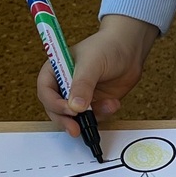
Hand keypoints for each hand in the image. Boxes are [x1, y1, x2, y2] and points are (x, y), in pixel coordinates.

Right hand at [38, 14, 157, 136]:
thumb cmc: (106, 47)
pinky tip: (114, 103)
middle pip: (55, 110)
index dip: (54, 104)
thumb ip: (82, 85)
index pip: (45, 91)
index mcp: (56, 70)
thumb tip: (75, 107)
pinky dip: (103, 114)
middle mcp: (65, 85)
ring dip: (90, 117)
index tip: (70, 110)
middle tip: (76, 129)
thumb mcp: (92, 63)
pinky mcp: (95, 103)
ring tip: (109, 105)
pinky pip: (94, 117)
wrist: (130, 49)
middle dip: (66, 120)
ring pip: (75, 117)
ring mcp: (80, 96)